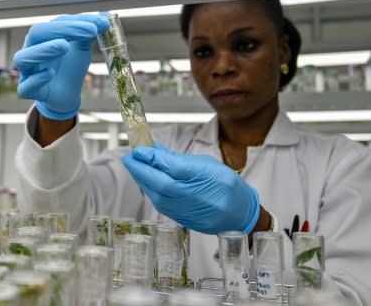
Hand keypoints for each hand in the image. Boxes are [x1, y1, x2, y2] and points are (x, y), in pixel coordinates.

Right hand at [13, 14, 108, 119]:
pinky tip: (51, 73)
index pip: (54, 23)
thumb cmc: (71, 67)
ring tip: (64, 46)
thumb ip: (88, 33)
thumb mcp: (81, 48)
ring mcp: (27, 72)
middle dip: (61, 30)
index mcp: (43, 37)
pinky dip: (38, 79)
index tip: (97, 26)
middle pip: (36, 34)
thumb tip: (103, 18)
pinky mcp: (29, 91)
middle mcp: (31, 51)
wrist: (67, 94)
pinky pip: (26, 87)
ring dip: (44, 50)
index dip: (75, 23)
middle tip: (87, 32)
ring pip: (23, 58)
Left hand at [122, 142, 259, 234]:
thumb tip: (154, 149)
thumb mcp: (206, 164)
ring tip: (134, 166)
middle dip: (142, 170)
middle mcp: (198, 199)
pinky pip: (162, 205)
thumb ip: (178, 159)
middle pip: (162, 184)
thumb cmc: (227, 184)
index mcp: (207, 180)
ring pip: (159, 197)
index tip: (139, 149)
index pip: (174, 168)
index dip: (154, 158)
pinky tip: (146, 182)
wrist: (241, 213)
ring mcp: (190, 213)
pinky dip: (151, 192)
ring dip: (143, 181)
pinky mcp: (183, 221)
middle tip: (129, 156)